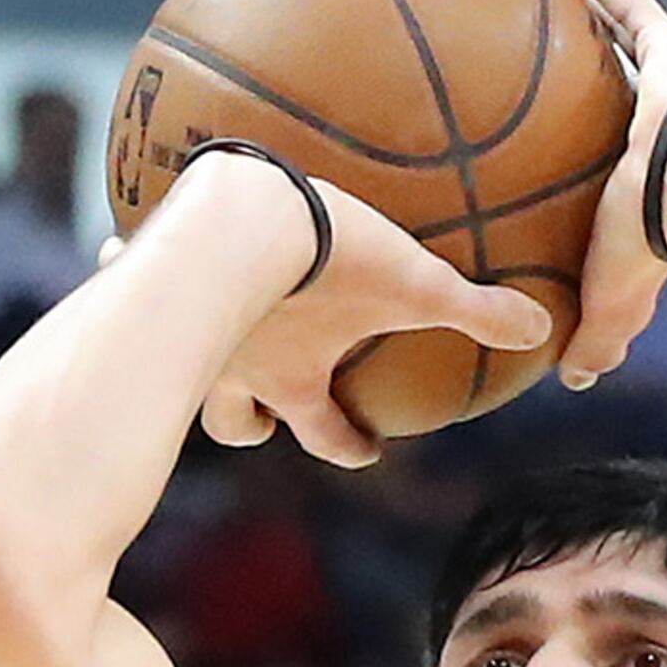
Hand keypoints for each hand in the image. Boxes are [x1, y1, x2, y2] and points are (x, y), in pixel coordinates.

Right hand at [162, 153, 550, 467]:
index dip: (349, 447)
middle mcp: (235, 370)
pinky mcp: (144, 276)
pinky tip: (120, 247)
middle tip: (264, 416)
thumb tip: (546, 332)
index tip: (365, 450)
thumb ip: (478, 310)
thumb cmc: (333, 258)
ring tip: (184, 326)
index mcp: (296, 380)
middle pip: (234, 425)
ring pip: (171, 365)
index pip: (324, 435)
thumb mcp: (417, 284)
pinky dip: (125, 266)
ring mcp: (184, 332)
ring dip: (181, 354)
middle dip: (248, 426)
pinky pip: (125, 273)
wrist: (240, 217)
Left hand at [543, 0, 666, 383]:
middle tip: (543, 64)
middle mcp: (659, 132)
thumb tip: (575, 377)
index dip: (588, 153)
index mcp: (645, 185)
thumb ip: (599, 336)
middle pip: (619, 95)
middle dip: (589, 77)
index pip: (613, 166)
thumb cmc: (663, 253)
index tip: (551, 144)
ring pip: (626, 43)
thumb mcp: (618, 302)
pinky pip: (629, 5)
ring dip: (589, 18)